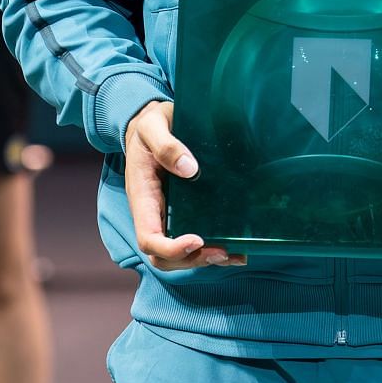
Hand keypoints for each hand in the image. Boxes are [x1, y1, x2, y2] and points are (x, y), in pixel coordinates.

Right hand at [125, 101, 243, 271]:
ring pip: (180, 255)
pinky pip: (195, 240)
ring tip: (236, 255)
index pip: (148, 239)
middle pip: (163, 257)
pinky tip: (239, 250)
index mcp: (142, 198)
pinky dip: (216, 250)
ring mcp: (168, 215)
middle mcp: (154, 213)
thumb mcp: (152, 126)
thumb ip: (166, 146)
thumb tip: (189, 168)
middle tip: (222, 252)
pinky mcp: (183, 211)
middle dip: (192, 260)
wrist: (149, 122)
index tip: (197, 239)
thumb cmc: (149, 125)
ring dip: (205, 260)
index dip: (171, 247)